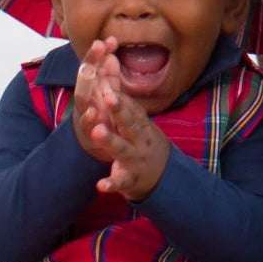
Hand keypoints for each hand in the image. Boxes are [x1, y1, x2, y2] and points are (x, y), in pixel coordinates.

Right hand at [72, 38, 121, 160]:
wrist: (97, 148)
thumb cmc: (102, 116)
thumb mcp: (106, 92)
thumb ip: (108, 71)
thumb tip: (109, 45)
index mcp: (92, 88)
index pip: (93, 66)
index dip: (99, 53)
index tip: (109, 40)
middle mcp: (86, 99)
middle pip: (86, 76)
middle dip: (91, 61)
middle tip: (98, 46)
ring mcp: (86, 115)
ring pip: (83, 98)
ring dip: (85, 84)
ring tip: (90, 70)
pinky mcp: (88, 133)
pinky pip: (86, 125)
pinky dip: (88, 119)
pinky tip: (93, 112)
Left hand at [90, 86, 170, 200]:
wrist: (166, 178)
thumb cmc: (146, 145)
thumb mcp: (141, 126)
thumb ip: (126, 106)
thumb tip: (111, 76)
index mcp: (143, 127)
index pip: (134, 110)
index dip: (122, 98)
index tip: (108, 85)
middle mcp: (142, 142)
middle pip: (130, 124)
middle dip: (119, 111)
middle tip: (107, 97)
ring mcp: (137, 161)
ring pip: (123, 150)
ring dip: (110, 141)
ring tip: (96, 131)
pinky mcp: (131, 180)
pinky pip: (121, 182)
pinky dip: (111, 184)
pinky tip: (100, 185)